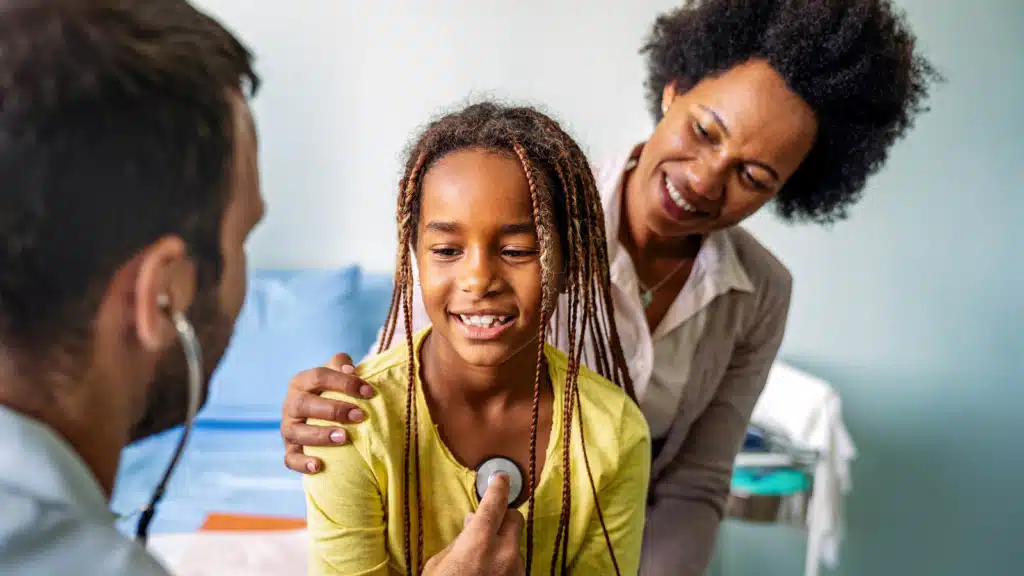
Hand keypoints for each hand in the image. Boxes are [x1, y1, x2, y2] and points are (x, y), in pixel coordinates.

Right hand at [280, 353, 376, 472]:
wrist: (318, 412)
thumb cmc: (332, 391)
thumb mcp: (336, 374)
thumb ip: (342, 364)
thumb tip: (350, 369)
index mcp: (301, 382)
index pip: (319, 377)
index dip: (345, 383)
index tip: (369, 392)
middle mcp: (291, 404)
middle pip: (305, 404)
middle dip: (334, 410)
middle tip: (359, 416)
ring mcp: (288, 427)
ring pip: (296, 432)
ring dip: (320, 435)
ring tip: (344, 438)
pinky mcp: (290, 449)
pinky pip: (290, 458)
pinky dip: (302, 463)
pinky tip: (318, 466)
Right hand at [423, 474, 524, 575]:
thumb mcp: (440, 562)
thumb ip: (459, 540)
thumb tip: (471, 524)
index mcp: (480, 541)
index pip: (495, 504)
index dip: (498, 488)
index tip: (502, 478)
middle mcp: (504, 552)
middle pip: (515, 519)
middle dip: (504, 517)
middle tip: (491, 523)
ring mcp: (516, 569)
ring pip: (515, 545)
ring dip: (503, 545)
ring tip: (486, 556)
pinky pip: (515, 564)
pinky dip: (505, 563)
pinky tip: (491, 571)